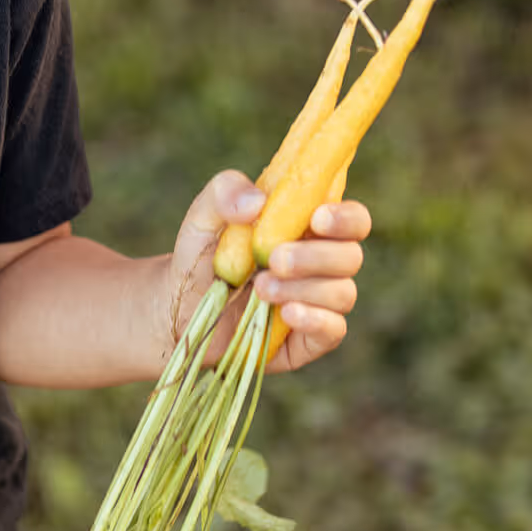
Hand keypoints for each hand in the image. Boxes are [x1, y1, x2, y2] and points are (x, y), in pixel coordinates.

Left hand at [168, 169, 371, 373]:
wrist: (179, 308)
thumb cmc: (199, 256)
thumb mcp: (203, 216)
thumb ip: (225, 192)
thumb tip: (258, 201)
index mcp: (308, 230)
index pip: (352, 220)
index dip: (346, 218)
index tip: (316, 219)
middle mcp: (321, 266)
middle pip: (351, 257)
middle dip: (316, 257)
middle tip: (274, 259)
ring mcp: (318, 303)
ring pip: (342, 294)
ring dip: (304, 289)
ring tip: (260, 289)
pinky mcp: (308, 339)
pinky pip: (333, 330)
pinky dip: (315, 320)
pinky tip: (287, 314)